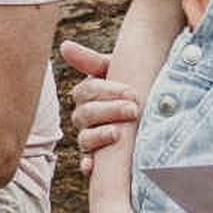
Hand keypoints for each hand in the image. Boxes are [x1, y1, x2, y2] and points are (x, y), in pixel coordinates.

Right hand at [58, 41, 141, 169]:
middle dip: (110, 112)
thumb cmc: (130, 86)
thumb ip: (91, 61)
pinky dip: (88, 165)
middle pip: (86, 115)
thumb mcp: (114, 70)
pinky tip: (91, 166)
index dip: (107, 91)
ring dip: (99, 136)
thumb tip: (64, 46)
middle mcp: (84, 117)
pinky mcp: (97, 159)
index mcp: (87, 95)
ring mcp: (89, 138)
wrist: (148, 107)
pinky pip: (87, 163)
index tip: (131, 92)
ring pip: (85, 139)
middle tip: (134, 109)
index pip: (87, 92)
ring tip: (118, 133)